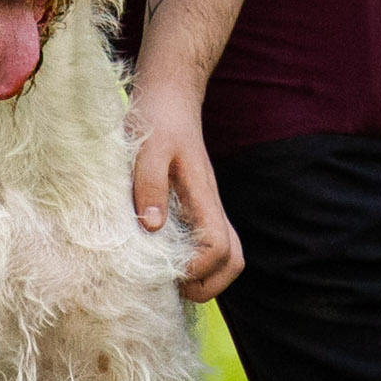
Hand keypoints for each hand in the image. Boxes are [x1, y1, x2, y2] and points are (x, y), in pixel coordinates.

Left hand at [129, 77, 244, 300]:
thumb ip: (149, 183)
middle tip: (170, 285)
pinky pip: (208, 245)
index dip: (197, 267)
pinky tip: (162, 260)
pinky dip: (194, 263)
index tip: (166, 270)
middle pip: (232, 260)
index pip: (218, 247)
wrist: (170, 96)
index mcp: (202, 196)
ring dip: (203, 276)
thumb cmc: (157, 118)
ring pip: (226, 256)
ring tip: (166, 278)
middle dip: (207, 284)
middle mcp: (210, 207)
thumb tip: (151, 226)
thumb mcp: (147, 147)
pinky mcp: (195, 208)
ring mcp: (206, 209)